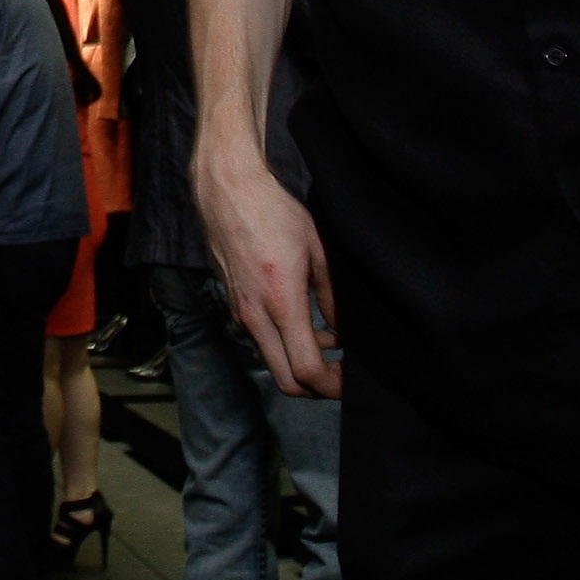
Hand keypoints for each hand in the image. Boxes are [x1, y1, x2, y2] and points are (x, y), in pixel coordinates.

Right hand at [194, 149, 341, 397]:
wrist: (227, 190)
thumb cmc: (273, 211)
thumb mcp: (316, 249)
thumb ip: (332, 295)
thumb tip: (342, 329)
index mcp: (281, 303)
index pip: (307, 370)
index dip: (333, 386)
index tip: (351, 380)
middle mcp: (256, 316)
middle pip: (287, 382)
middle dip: (318, 388)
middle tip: (342, 374)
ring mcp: (240, 313)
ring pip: (273, 362)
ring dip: (301, 363)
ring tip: (330, 341)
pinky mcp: (234, 305)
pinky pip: (262, 340)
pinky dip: (285, 344)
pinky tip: (305, 323)